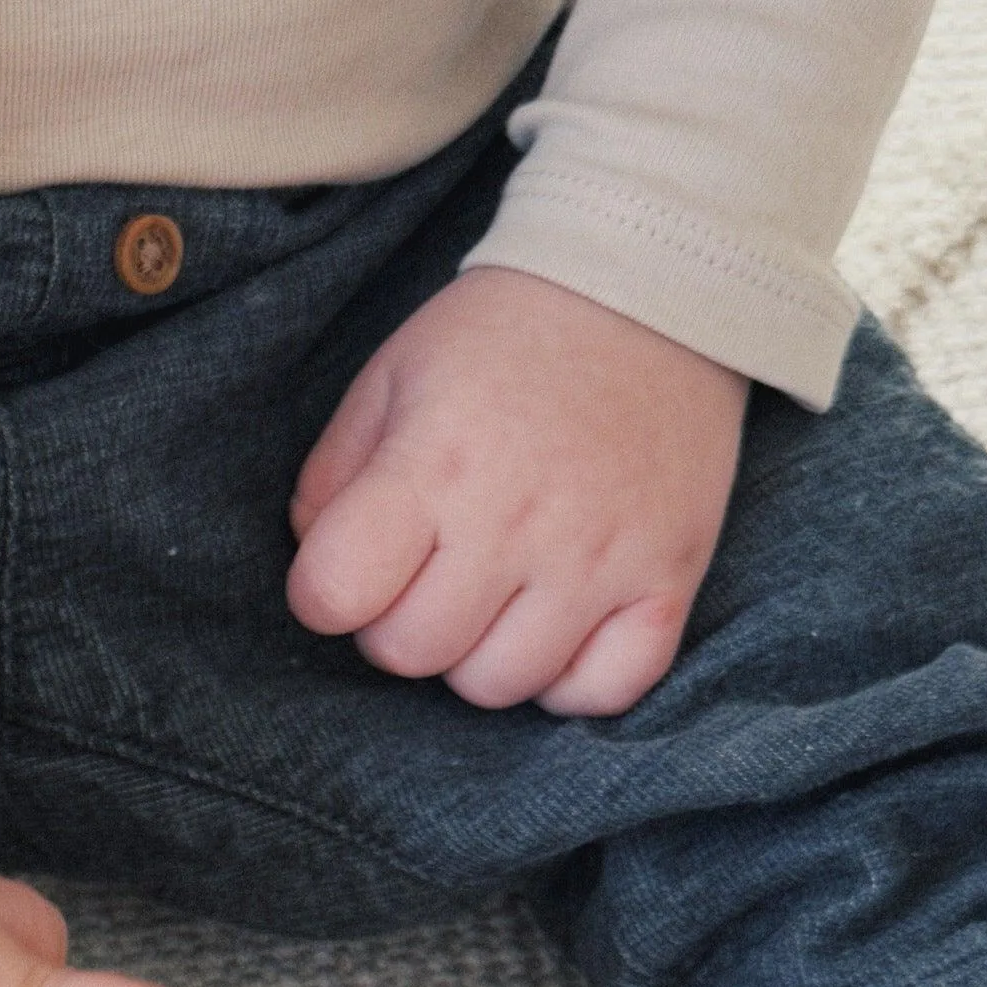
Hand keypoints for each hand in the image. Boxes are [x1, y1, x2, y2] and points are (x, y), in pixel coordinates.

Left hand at [286, 264, 747, 716]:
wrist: (652, 294)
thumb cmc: (503, 340)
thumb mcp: (392, 378)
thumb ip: (332, 480)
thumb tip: (318, 574)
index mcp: (434, 464)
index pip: (335, 595)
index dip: (325, 592)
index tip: (351, 564)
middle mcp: (517, 520)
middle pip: (412, 653)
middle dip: (399, 624)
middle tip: (429, 570)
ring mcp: (600, 558)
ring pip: (499, 685)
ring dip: (479, 653)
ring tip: (495, 590)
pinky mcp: (669, 579)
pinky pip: (601, 692)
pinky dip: (570, 678)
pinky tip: (557, 623)